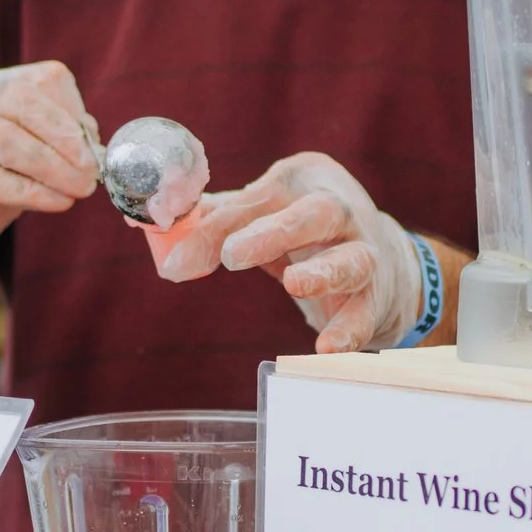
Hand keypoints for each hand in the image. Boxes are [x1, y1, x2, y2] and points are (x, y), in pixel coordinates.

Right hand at [0, 61, 98, 288]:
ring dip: (52, 166)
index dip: (71, 112)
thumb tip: (94, 145)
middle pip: (20, 101)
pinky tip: (55, 203)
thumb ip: (49, 144)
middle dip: (65, 135)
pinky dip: (28, 191)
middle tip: (92, 170)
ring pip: (3, 138)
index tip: (93, 147)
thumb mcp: (13, 158)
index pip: (36, 80)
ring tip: (80, 190)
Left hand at [158, 152, 421, 353]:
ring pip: (351, 259)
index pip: (259, 197)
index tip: (179, 260)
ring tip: (295, 285)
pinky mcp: (376, 297)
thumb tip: (149, 225)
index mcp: (303, 181)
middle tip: (233, 255)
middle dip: (274, 232)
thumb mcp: (262, 215)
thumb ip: (213, 220)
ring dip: (324, 272)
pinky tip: (328, 350)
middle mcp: (341, 210)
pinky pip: (365, 313)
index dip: (217, 226)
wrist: (382, 261)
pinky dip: (350, 330)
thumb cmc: (302, 232)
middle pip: (315, 214)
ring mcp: (365, 253)